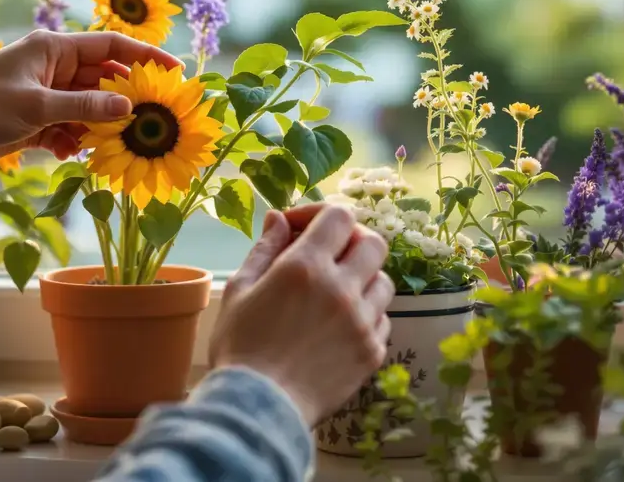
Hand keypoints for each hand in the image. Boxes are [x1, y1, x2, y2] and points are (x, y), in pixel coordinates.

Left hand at [0, 29, 180, 164]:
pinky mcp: (35, 121)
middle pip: (104, 80)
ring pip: (89, 109)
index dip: (146, 55)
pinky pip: (69, 129)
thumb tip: (128, 109)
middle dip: (125, 101)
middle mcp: (54, 69)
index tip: (174, 71)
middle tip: (152, 120)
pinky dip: (75, 142)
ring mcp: (46, 96)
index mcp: (55, 50)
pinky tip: (72, 155)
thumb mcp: (36, 107)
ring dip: (100, 128)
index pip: (112, 46)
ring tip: (112, 146)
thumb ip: (85, 109)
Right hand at [208, 204, 394, 425]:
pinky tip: (339, 326)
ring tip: (335, 293)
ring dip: (362, 279)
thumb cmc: (240, 348)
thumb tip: (278, 218)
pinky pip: (382, 319)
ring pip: (383, 281)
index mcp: (305, 267)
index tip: (301, 228)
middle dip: (350, 242)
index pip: (339, 216)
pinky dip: (365, 315)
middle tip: (327, 256)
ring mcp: (362, 322)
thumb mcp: (239, 290)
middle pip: (373, 242)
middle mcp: (341, 289)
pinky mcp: (372, 351)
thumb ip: (264, 249)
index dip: (321, 215)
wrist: (258, 409)